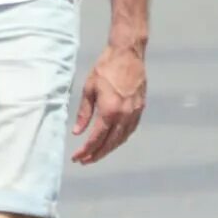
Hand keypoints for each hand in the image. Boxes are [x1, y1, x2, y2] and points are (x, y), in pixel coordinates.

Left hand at [71, 43, 145, 163]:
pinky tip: (112, 142)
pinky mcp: (140, 108)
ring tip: (96, 155)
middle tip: (84, 161)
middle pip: (110, 142)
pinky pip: (130, 130)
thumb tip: (77, 132)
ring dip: (109, 149)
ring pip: (122, 138)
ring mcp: (135, 113)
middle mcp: (124, 115)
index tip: (76, 157)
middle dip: (97, 154)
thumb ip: (84, 113)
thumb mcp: (88, 89)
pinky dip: (120, 139)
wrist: (127, 55)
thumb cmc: (105, 69)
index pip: (96, 138)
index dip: (86, 150)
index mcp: (110, 110)